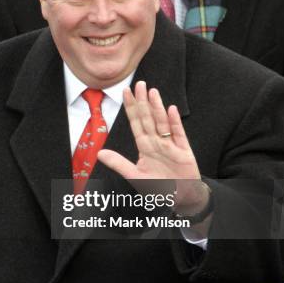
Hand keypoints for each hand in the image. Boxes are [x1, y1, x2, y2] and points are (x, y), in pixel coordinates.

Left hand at [98, 81, 206, 207]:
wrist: (181, 199)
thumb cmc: (159, 188)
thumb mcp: (135, 176)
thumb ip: (119, 164)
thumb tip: (99, 153)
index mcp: (145, 147)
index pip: (136, 123)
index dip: (130, 108)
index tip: (124, 92)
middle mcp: (157, 142)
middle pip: (148, 118)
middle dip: (143, 102)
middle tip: (138, 83)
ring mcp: (171, 146)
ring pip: (162, 123)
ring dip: (157, 108)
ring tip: (152, 92)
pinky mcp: (184, 152)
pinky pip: (179, 135)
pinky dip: (174, 123)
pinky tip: (170, 110)